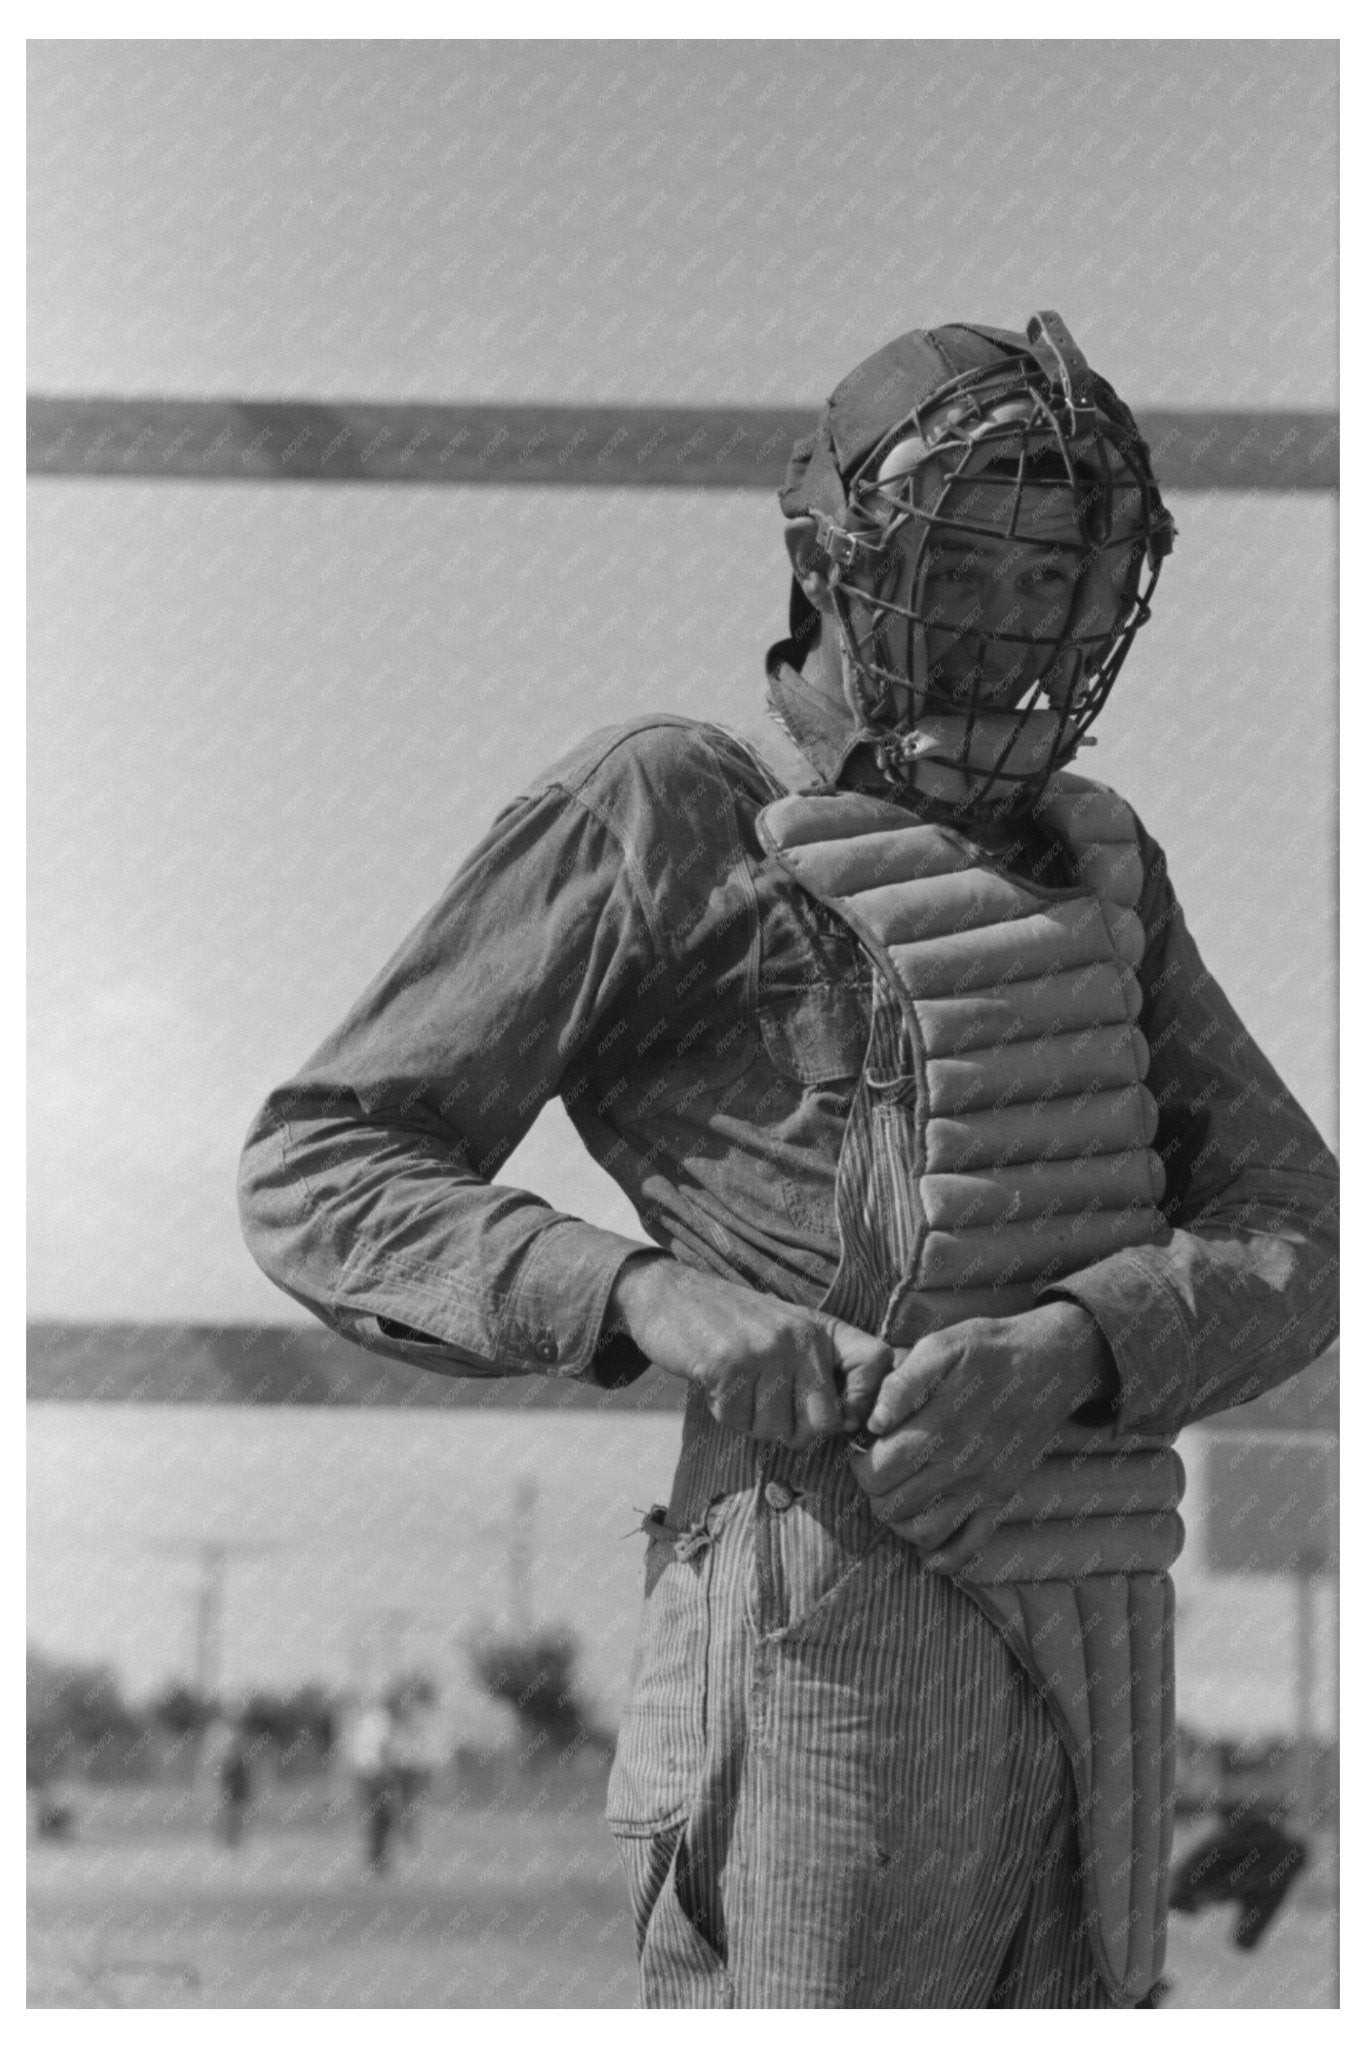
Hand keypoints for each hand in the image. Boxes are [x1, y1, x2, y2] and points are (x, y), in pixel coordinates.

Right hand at [608, 1253, 893, 1449]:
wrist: (671, 1294)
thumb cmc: (734, 1322)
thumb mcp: (789, 1329)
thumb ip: (821, 1368)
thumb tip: (850, 1424)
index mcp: (820, 1328)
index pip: (876, 1362)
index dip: (866, 1401)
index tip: (843, 1416)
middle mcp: (799, 1337)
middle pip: (823, 1421)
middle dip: (795, 1430)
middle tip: (769, 1410)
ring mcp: (764, 1351)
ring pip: (776, 1429)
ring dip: (752, 1421)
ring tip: (739, 1386)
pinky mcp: (727, 1366)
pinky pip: (737, 1420)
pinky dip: (725, 1412)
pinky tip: (718, 1383)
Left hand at [849, 1303, 1116, 1572]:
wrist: (1051, 1362)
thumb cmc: (990, 1349)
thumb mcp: (942, 1345)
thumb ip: (902, 1383)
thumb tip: (873, 1421)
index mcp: (940, 1426)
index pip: (880, 1471)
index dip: (860, 1465)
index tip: (864, 1448)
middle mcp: (961, 1464)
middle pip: (894, 1506)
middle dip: (875, 1491)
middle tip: (879, 1468)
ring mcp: (983, 1486)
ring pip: (925, 1533)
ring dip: (900, 1521)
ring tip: (899, 1494)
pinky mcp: (1002, 1496)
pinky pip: (970, 1546)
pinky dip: (944, 1556)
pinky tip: (928, 1546)